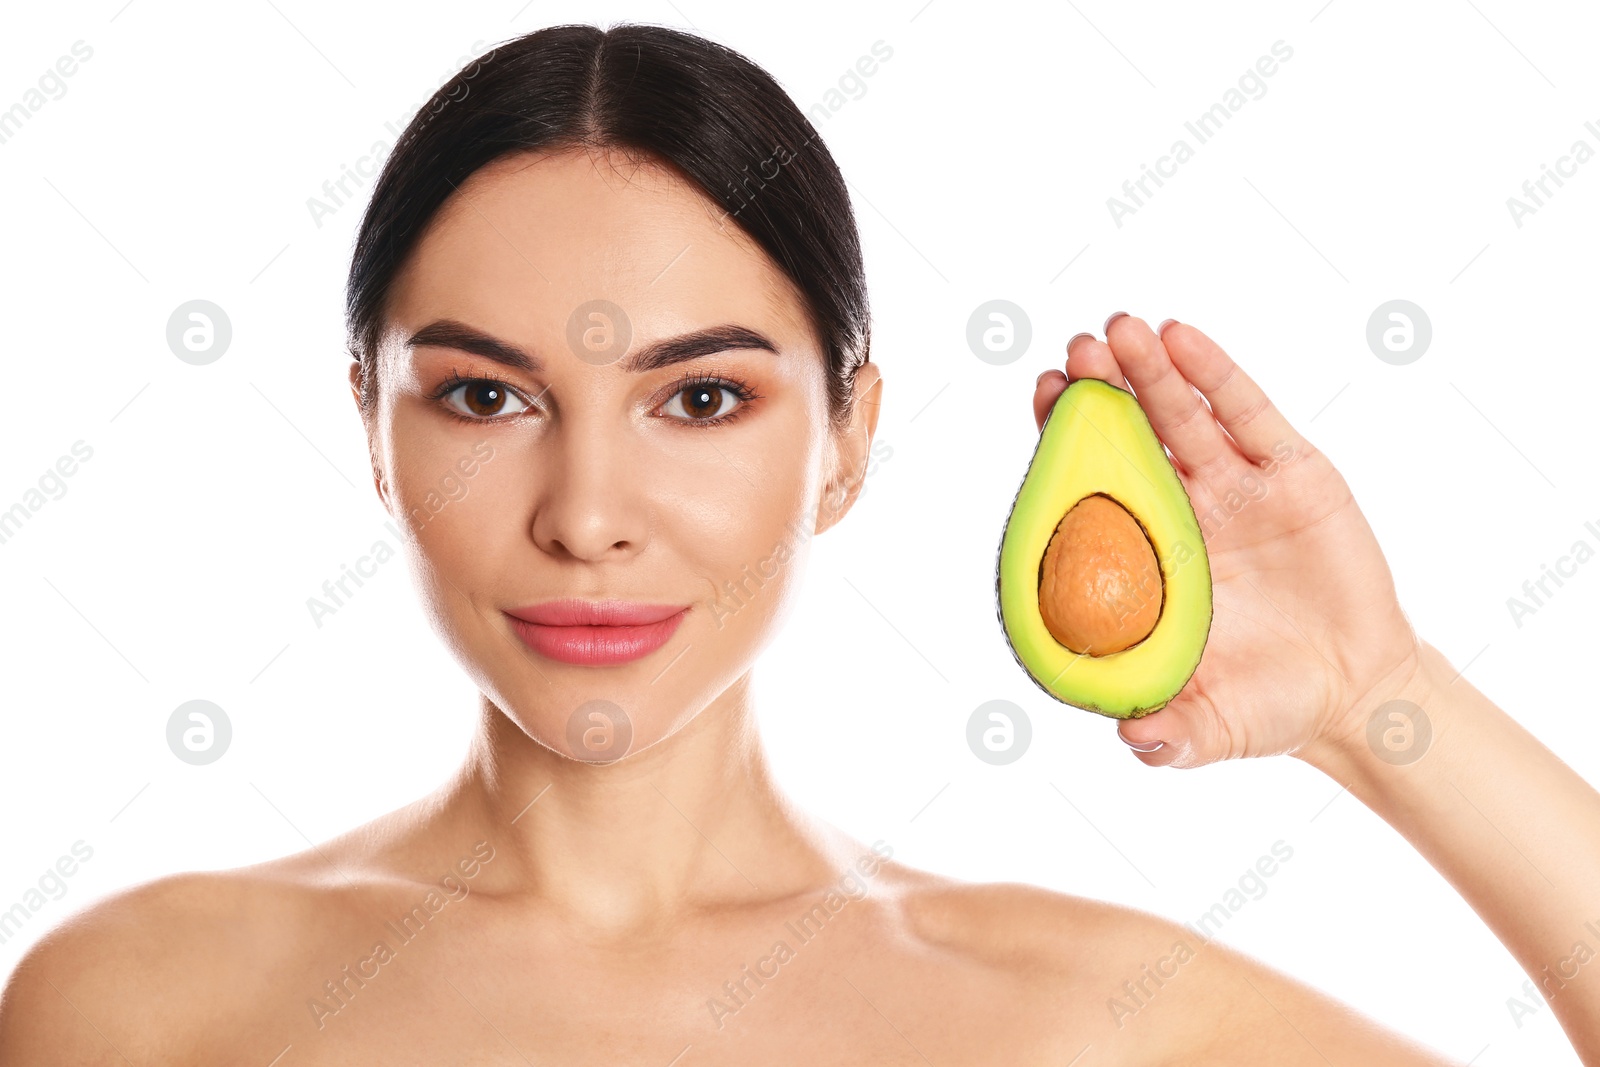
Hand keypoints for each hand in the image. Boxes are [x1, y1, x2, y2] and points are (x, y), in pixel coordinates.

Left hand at [1034, 314, 1424, 768]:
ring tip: (1118, 328)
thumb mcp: (1212, 730)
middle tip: (1072, 352)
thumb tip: (1131, 739)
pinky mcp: (1292, 473)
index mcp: (1148, 558)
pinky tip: (1182, 338)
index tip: (1041, 397)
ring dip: (1148, 371)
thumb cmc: (1269, 707)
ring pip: (1182, 415)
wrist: (1358, 694)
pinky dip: (1216, 375)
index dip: (1065, 443)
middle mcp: (1183, 512)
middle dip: (1099, 393)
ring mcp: (1235, 488)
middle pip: (1129, 437)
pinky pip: (1248, 414)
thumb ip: (1170, 737)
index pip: (1092, 487)